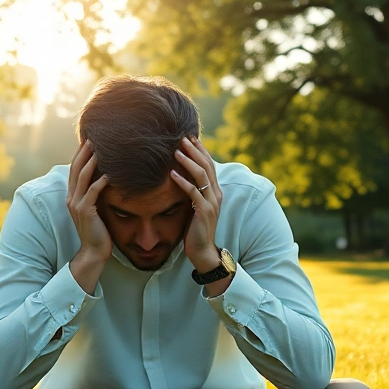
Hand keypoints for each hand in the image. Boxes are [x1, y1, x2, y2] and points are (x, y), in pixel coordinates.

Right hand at [67, 142, 111, 292]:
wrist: (93, 252)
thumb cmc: (98, 230)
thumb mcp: (94, 209)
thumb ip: (95, 194)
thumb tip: (106, 178)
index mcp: (72, 196)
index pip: (74, 170)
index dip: (80, 155)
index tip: (88, 140)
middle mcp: (71, 198)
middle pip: (76, 170)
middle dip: (84, 153)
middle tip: (93, 138)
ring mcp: (77, 205)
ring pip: (83, 178)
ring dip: (91, 162)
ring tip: (100, 149)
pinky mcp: (86, 212)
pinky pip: (93, 192)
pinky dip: (101, 181)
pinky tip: (110, 173)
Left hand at [170, 137, 223, 272]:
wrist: (203, 250)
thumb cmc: (196, 228)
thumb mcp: (196, 206)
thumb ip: (194, 191)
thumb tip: (182, 176)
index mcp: (216, 191)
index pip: (210, 165)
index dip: (201, 150)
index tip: (190, 138)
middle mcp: (216, 194)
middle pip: (207, 166)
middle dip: (194, 150)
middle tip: (182, 138)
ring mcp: (211, 202)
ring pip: (202, 176)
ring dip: (188, 162)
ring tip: (176, 152)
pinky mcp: (204, 211)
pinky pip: (193, 192)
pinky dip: (182, 182)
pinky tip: (172, 174)